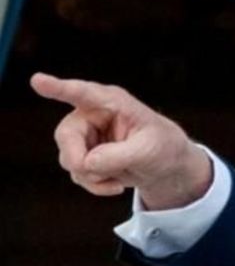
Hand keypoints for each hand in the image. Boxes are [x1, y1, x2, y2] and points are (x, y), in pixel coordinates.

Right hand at [31, 72, 212, 209]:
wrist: (166, 164)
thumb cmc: (162, 146)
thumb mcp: (148, 151)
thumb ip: (118, 156)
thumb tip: (87, 163)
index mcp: (112, 102)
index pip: (82, 93)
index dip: (58, 88)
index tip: (38, 81)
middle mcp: (92, 114)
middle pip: (66, 136)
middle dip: (79, 160)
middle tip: (96, 172)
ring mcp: (85, 135)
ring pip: (69, 159)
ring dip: (93, 176)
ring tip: (119, 178)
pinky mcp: (83, 154)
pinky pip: (77, 173)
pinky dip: (95, 184)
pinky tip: (115, 184)